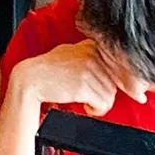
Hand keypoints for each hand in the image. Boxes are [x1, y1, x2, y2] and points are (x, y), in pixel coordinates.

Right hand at [9, 40, 137, 117]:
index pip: (120, 66)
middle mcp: (92, 54)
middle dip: (105, 92)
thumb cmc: (49, 70)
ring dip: (99, 102)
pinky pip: (103, 104)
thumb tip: (122, 74)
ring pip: (110, 95)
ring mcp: (88, 68)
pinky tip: (83, 104)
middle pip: (116, 83)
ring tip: (84, 98)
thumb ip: (94, 57)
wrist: (30, 80)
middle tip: (89, 94)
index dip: (120, 81)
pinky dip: (95, 110)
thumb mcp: (71, 53)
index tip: (124, 89)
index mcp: (91, 45)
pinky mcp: (84, 85)